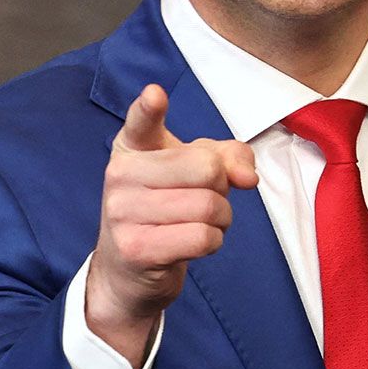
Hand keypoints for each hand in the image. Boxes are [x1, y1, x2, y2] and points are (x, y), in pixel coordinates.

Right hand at [82, 84, 258, 368]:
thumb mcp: (194, 174)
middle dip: (222, 189)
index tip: (155, 95)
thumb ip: (228, 158)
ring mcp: (123, 213)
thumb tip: (247, 177)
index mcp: (132, 147)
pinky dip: (212, 242)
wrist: (128, 272)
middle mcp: (120, 175)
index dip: (149, 108)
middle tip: (204, 201)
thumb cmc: (165, 212)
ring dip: (221, 220)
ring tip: (199, 224)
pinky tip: (192, 244)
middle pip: (206, 168)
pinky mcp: (135, 249)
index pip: (141, 122)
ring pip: (209, 206)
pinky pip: (203, 237)